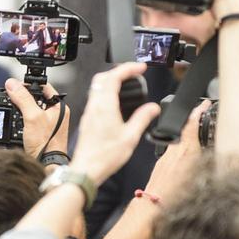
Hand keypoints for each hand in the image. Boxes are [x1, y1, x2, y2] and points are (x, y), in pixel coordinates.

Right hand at [5, 79, 69, 158]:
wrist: (46, 165)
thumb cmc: (46, 144)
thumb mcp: (32, 116)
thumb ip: (22, 98)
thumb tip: (12, 84)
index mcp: (59, 107)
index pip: (44, 86)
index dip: (29, 84)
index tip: (15, 86)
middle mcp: (56, 114)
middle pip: (36, 97)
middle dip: (23, 97)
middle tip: (12, 98)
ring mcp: (49, 124)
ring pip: (32, 109)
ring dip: (21, 109)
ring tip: (14, 111)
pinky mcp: (42, 132)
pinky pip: (30, 120)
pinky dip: (22, 119)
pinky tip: (17, 123)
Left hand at [68, 62, 160, 185]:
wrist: (86, 170)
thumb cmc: (104, 157)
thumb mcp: (131, 137)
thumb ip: (142, 119)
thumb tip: (152, 108)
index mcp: (105, 106)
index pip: (114, 76)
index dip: (128, 68)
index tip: (140, 68)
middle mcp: (94, 106)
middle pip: (103, 77)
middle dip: (119, 71)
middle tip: (133, 73)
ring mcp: (89, 112)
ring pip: (97, 87)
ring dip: (111, 81)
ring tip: (125, 85)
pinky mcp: (87, 120)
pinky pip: (95, 98)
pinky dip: (106, 93)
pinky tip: (115, 103)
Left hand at [143, 99, 207, 208]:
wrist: (152, 209)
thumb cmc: (175, 201)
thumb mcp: (200, 183)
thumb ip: (208, 168)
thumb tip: (218, 162)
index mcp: (186, 153)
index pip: (192, 124)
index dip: (199, 111)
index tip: (205, 104)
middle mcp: (174, 152)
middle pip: (184, 128)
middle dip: (194, 119)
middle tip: (203, 113)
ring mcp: (165, 157)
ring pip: (178, 139)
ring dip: (187, 133)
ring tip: (196, 131)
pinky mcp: (160, 164)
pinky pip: (172, 150)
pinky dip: (180, 146)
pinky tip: (186, 154)